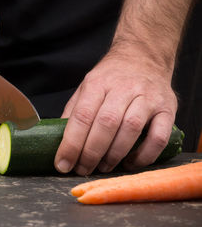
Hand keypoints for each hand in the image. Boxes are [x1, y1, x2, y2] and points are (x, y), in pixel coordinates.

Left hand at [54, 47, 177, 174]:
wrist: (143, 56)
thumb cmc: (110, 78)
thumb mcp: (86, 86)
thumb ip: (74, 111)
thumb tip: (59, 140)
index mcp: (98, 83)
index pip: (82, 116)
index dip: (71, 144)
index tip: (63, 164)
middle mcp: (123, 88)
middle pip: (106, 123)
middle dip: (91, 153)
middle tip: (83, 169)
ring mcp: (148, 98)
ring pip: (131, 129)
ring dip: (114, 155)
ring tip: (103, 167)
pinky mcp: (167, 109)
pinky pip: (159, 137)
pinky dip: (144, 155)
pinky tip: (130, 163)